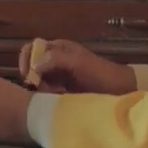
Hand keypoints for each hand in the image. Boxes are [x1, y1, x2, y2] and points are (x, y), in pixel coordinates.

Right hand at [18, 38, 136, 94]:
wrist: (120, 91)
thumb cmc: (101, 73)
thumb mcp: (79, 63)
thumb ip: (56, 59)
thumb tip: (35, 66)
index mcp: (58, 48)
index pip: (32, 48)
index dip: (27, 59)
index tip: (28, 74)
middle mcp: (55, 60)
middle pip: (32, 66)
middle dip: (34, 78)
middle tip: (42, 88)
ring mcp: (58, 77)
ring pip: (38, 81)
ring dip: (42, 89)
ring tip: (56, 94)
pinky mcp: (61, 92)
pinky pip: (46, 93)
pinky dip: (47, 97)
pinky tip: (59, 99)